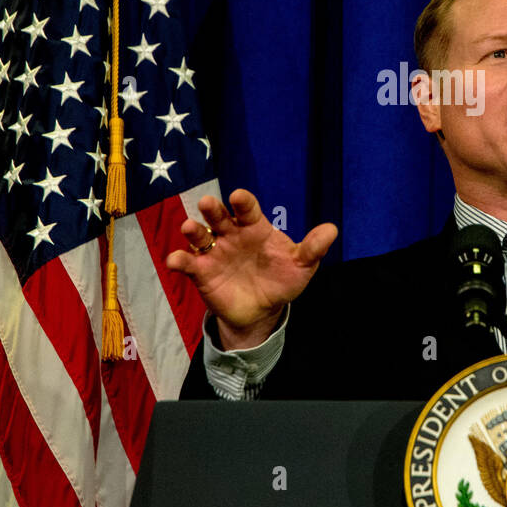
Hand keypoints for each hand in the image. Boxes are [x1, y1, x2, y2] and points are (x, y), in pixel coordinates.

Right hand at [164, 190, 337, 348]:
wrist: (263, 310)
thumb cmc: (282, 279)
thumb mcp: (301, 266)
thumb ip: (313, 248)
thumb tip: (332, 230)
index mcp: (254, 227)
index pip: (247, 209)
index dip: (242, 202)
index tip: (238, 197)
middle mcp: (231, 234)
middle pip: (219, 217)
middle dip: (212, 209)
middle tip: (207, 204)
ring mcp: (214, 252)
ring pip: (199, 236)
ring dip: (193, 230)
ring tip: (190, 228)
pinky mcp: (201, 272)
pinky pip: (187, 263)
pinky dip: (178, 260)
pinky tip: (174, 260)